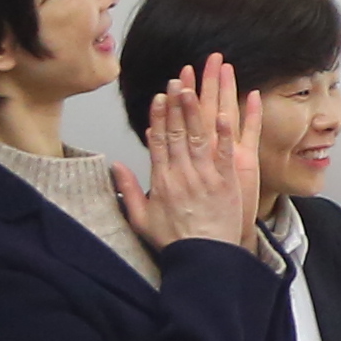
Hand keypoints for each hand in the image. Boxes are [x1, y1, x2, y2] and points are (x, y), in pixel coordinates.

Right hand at [117, 55, 264, 257]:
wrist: (203, 259)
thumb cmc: (175, 241)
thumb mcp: (141, 219)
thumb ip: (128, 191)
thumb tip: (114, 167)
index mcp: (161, 181)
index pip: (158, 142)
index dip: (158, 117)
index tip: (158, 97)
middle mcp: (181, 174)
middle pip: (177, 133)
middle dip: (176, 105)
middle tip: (176, 81)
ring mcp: (204, 177)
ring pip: (198, 137)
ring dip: (196, 110)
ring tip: (194, 87)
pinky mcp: (226, 182)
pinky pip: (224, 153)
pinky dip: (225, 132)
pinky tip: (225, 113)